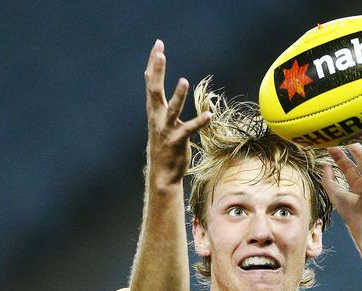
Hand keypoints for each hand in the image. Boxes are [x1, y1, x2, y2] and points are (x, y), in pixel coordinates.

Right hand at [144, 40, 209, 188]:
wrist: (163, 173)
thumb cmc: (164, 145)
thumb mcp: (159, 121)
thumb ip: (159, 104)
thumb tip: (155, 89)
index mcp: (154, 111)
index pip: (151, 82)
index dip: (154, 64)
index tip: (158, 45)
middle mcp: (157, 118)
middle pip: (155, 90)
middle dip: (157, 71)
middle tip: (160, 52)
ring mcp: (167, 130)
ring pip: (172, 110)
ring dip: (178, 96)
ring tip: (184, 81)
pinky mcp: (178, 141)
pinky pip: (190, 130)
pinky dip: (200, 122)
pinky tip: (210, 116)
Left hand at [321, 132, 361, 236]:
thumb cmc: (351, 212)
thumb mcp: (335, 193)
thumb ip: (328, 179)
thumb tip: (325, 165)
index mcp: (357, 185)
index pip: (347, 165)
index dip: (339, 154)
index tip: (330, 143)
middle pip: (360, 157)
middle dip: (351, 145)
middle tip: (343, 132)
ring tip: (359, 128)